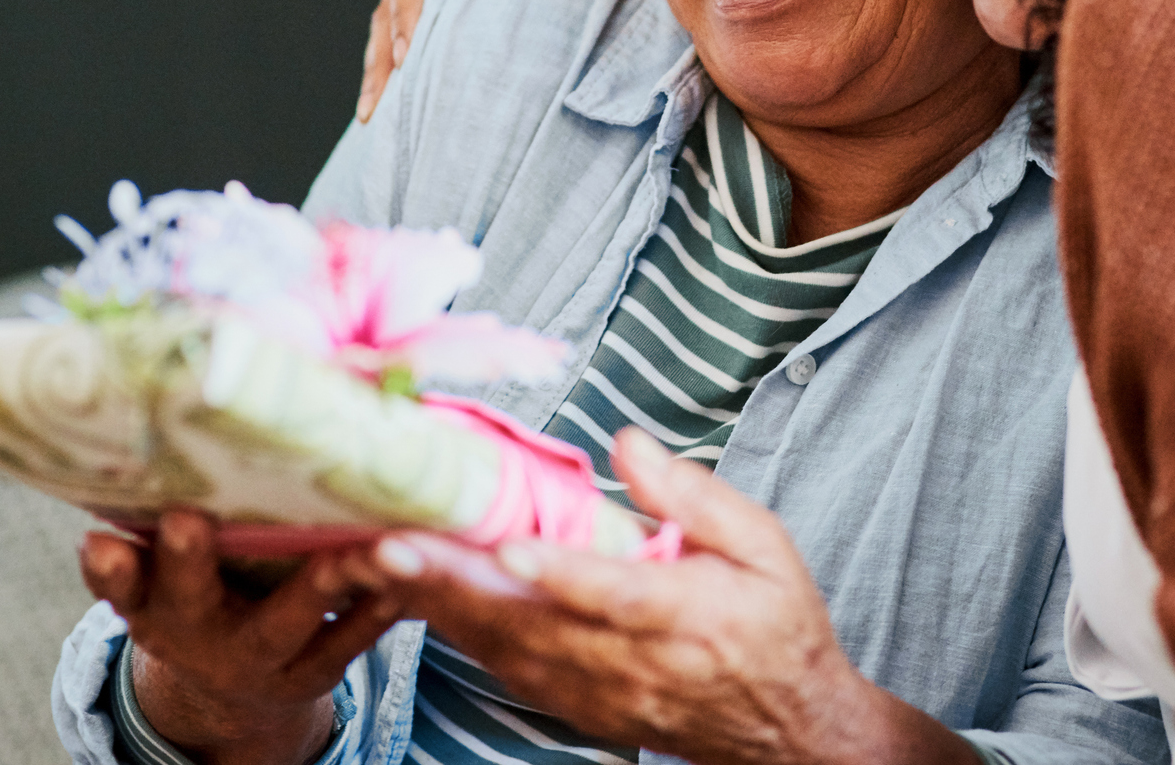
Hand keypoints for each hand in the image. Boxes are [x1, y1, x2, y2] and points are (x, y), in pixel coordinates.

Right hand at [79, 510, 404, 764]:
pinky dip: (378, 607)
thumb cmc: (199, 596)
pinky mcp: (315, 669)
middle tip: (190, 521)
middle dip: (189, 560)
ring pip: (287, 621)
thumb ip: (140, 543)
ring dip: (319, 581)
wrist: (233, 688)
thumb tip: (116, 492)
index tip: (99, 540)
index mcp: (151, 605)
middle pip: (192, 599)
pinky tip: (406, 568)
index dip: (111, 568)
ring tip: (349, 546)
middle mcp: (197, 635)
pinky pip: (348, 639)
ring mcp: (259, 658)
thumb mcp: (157, 580)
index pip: (120, 585)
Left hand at [332, 430, 978, 764]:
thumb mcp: (766, 545)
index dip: (558, 573)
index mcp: (689, 616)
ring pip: (507, 651)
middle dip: (457, 583)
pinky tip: (423, 602)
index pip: (615, 595)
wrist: (787, 729)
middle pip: (534, 625)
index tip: (507, 547)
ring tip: (386, 562)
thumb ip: (696, 494)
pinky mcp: (580, 707)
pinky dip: (461, 636)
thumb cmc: (777, 627)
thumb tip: (630, 445)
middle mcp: (636, 662)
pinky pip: (508, 671)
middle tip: (394, 542)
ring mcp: (602, 693)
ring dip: (442, 608)